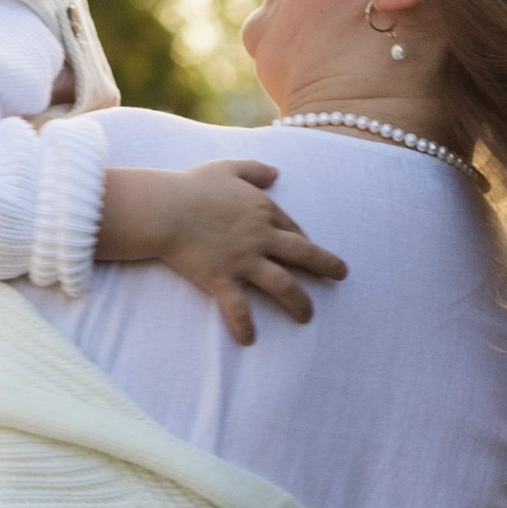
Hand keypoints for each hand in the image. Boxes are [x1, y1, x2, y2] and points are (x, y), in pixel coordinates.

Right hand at [97, 162, 345, 346]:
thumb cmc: (192, 186)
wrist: (166, 208)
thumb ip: (254, 169)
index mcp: (263, 211)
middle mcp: (260, 238)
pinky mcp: (222, 280)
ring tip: (307, 317)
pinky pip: (239, 308)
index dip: (303, 240)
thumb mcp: (227, 168)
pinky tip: (249, 340)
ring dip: (299, 302)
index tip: (309, 250)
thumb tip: (274, 172)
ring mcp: (244, 261)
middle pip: (302, 254)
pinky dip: (244, 325)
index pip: (292, 229)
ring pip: (283, 285)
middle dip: (325, 265)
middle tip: (340, 276)